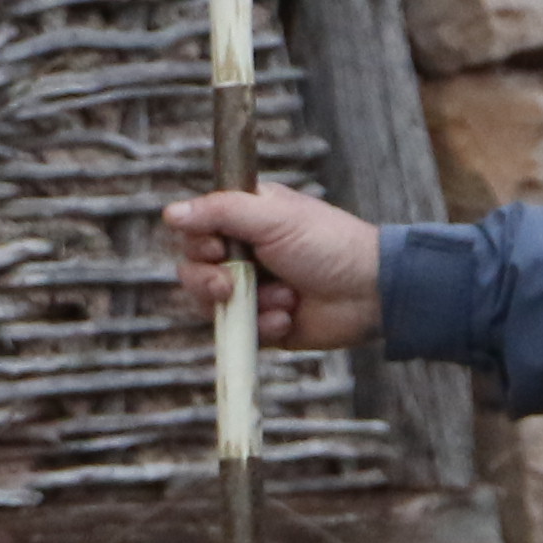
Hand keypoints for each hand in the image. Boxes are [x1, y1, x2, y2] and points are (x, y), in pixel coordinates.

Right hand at [166, 186, 382, 351]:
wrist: (373, 293)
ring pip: (208, 303)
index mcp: (245, 220)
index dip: (198, 243)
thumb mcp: (272, 218)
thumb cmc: (330, 244)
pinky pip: (238, 330)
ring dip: (244, 303)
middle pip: (192, 269)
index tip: (218, 247)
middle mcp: (244, 253)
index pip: (195, 230)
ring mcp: (251, 290)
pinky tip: (287, 317)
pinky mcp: (262, 322)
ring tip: (281, 299)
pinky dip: (261, 326)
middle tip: (230, 284)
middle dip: (208, 280)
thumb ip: (219, 212)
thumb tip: (170, 213)